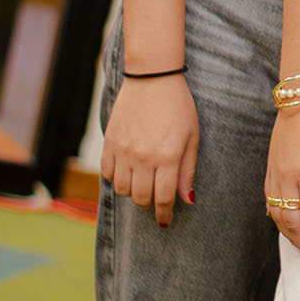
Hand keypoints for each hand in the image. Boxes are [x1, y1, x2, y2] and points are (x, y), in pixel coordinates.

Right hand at [100, 76, 198, 227]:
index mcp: (167, 157)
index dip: (165, 214)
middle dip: (150, 205)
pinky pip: (107, 174)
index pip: (164, 198)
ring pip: (123, 190)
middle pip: (141, 198)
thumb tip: (187, 200)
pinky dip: (117, 179)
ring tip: (144, 183)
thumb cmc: (179, 107)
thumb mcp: (192, 137)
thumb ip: (187, 170)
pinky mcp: (109, 144)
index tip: (165, 221)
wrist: (152, 79)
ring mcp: (123, 151)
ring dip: (134, 192)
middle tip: (157, 200)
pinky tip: (128, 172)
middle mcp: (143, 157)